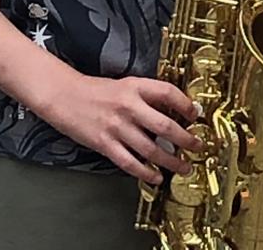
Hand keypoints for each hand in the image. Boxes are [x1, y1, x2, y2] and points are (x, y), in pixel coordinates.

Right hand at [39, 74, 202, 181]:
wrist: (64, 96)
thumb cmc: (95, 90)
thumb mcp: (125, 85)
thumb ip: (146, 97)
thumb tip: (171, 110)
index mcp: (135, 86)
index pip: (168, 93)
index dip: (185, 104)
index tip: (196, 115)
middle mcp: (128, 106)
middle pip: (165, 125)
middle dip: (185, 139)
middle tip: (197, 146)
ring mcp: (116, 127)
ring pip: (150, 148)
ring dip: (171, 161)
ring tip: (183, 167)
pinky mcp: (104, 144)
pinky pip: (130, 162)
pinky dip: (145, 172)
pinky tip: (155, 177)